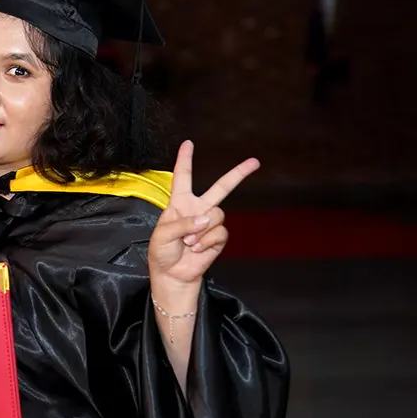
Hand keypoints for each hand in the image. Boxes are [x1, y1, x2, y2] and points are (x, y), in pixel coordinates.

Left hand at [149, 140, 258, 285]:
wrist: (172, 274)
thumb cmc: (162, 252)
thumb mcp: (162, 234)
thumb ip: (182, 223)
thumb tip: (206, 219)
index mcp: (179, 203)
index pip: (183, 177)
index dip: (185, 160)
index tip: (188, 143)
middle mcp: (197, 209)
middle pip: (221, 188)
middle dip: (238, 174)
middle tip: (255, 162)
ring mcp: (209, 223)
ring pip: (217, 214)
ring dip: (201, 231)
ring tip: (188, 242)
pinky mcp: (218, 238)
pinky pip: (219, 233)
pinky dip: (206, 242)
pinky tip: (196, 249)